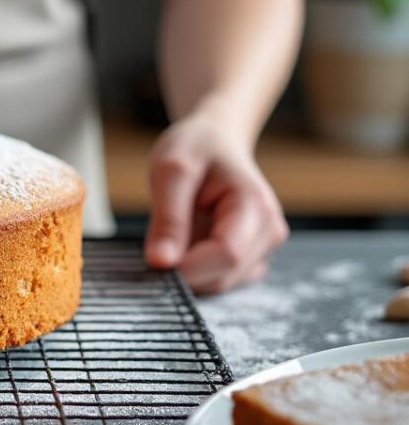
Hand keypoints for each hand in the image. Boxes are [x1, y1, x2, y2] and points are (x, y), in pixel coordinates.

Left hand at [143, 111, 287, 293]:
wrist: (215, 140)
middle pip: (223, 275)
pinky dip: (197, 270)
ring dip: (189, 269)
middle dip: (185, 268)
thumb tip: (161, 263)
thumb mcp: (171, 171)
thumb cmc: (196, 148)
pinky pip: (218, 280)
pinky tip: (189, 242)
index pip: (227, 255)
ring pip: (219, 284)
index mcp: (255, 206)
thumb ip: (168, 219)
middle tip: (161, 238)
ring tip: (179, 231)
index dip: (187, 266)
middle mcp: (268, 231)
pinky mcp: (250, 258)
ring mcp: (262, 247)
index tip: (155, 259)